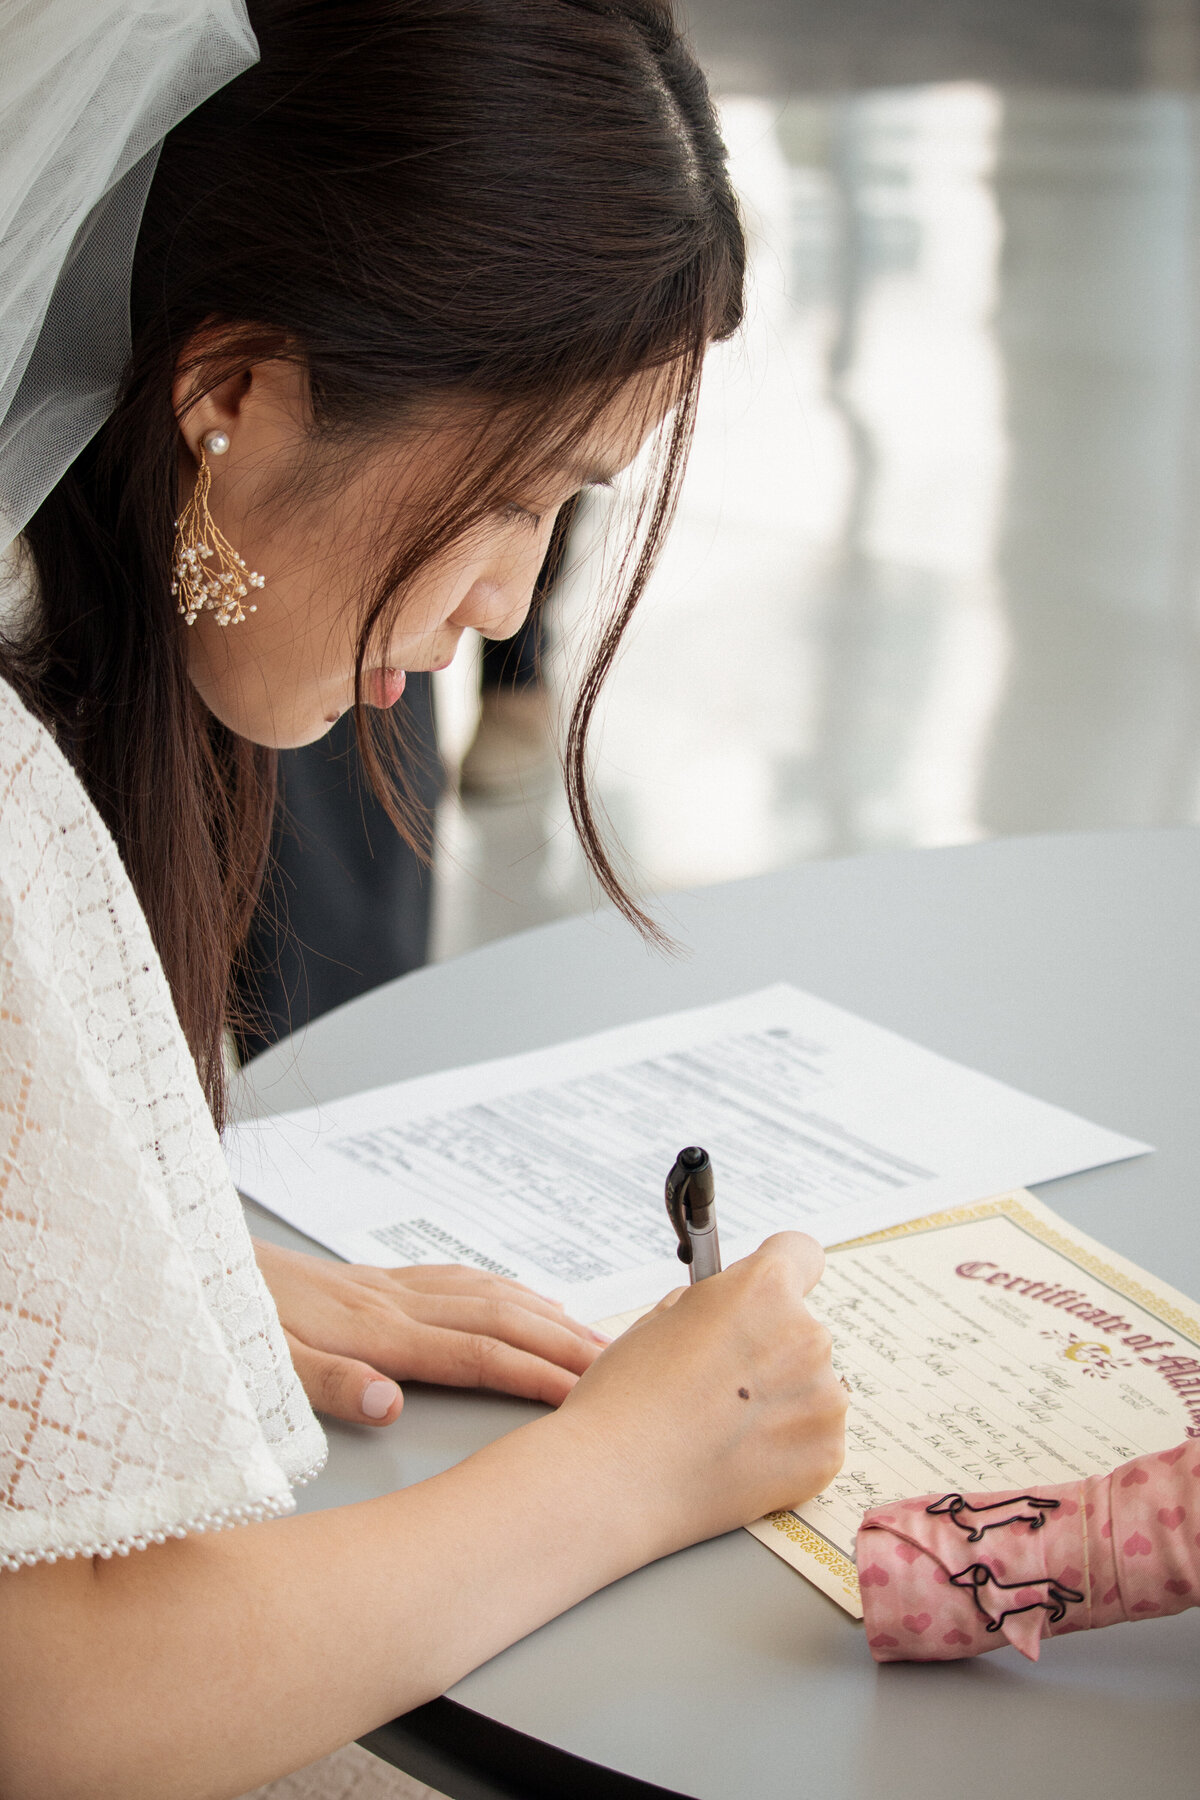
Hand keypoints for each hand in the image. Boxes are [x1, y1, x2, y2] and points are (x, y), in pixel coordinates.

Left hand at [253, 1240, 608, 1425]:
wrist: (192, 1263)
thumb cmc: (227, 1323)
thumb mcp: (259, 1368)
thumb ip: (325, 1383)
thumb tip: (389, 1403)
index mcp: (374, 1332)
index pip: (477, 1355)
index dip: (536, 1374)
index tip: (586, 1394)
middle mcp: (392, 1303)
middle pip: (500, 1319)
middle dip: (563, 1343)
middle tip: (620, 1367)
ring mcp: (387, 1287)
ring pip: (488, 1294)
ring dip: (545, 1315)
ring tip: (593, 1337)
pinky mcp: (374, 1280)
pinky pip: (460, 1279)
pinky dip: (505, 1289)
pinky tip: (519, 1298)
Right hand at [549, 1232, 846, 1558]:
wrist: (615, 1481)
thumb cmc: (625, 1397)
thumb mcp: (659, 1319)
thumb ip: (710, 1305)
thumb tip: (727, 1312)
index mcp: (764, 1290)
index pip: (802, 1254)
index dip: (780, 1271)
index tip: (766, 1293)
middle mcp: (807, 1337)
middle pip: (801, 1329)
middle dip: (769, 1348)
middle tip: (719, 1382)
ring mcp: (823, 1400)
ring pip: (810, 1386)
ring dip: (780, 1399)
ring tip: (720, 1428)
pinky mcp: (825, 1455)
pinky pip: (812, 1437)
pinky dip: (784, 1447)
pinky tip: (735, 1458)